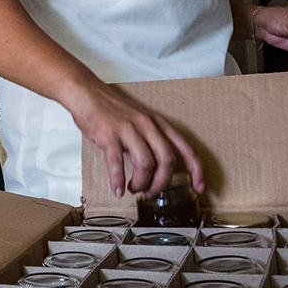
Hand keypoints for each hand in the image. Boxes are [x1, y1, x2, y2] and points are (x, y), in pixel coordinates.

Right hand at [64, 80, 203, 199]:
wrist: (88, 94)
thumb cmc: (114, 111)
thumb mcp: (142, 122)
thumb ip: (153, 142)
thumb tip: (159, 170)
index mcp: (159, 124)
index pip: (185, 149)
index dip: (196, 170)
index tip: (199, 186)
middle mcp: (148, 125)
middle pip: (167, 160)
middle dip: (161, 183)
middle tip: (150, 192)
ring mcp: (129, 129)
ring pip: (145, 164)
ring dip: (141, 183)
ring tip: (133, 189)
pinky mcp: (109, 135)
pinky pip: (117, 163)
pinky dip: (117, 180)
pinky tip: (117, 189)